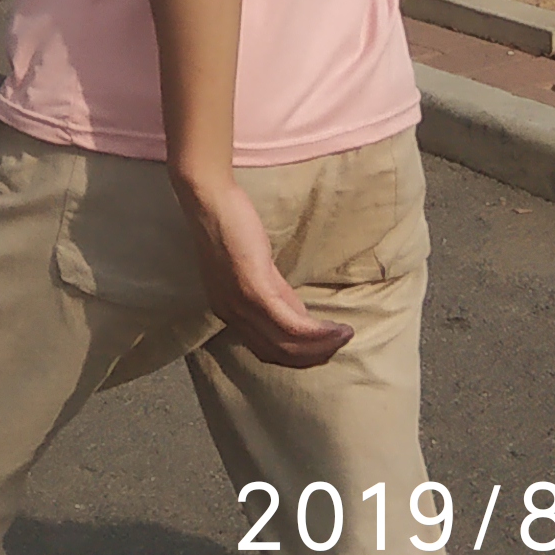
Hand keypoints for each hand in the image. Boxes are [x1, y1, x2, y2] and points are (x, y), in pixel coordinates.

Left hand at [172, 162, 353, 368]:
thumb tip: (304, 319)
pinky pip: (292, 324)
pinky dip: (319, 332)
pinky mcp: (255, 290)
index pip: (267, 350)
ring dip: (322, 346)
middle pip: (279, 354)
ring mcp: (243, 305)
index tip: (324, 349)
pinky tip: (337, 328)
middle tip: (339, 345)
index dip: (299, 356)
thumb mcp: (257, 270)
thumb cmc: (231, 227)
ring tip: (345, 336)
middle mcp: (232, 315)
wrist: (209, 199)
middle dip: (314, 356)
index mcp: (229, 312)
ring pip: (288, 345)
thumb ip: (277, 295)